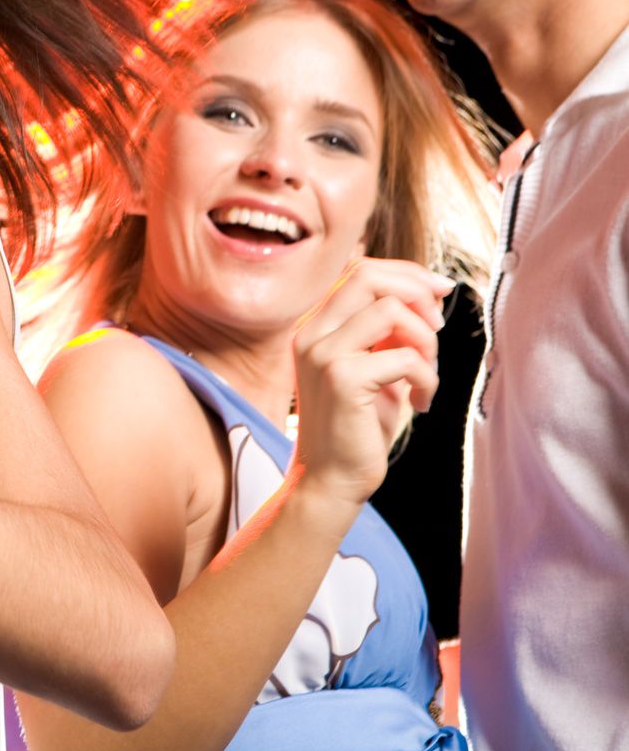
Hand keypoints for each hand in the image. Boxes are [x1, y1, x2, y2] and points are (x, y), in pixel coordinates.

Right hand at [289, 257, 453, 507]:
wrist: (330, 480)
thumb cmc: (356, 427)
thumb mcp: (372, 366)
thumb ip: (386, 330)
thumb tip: (429, 290)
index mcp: (315, 326)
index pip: (359, 270)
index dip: (405, 273)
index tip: (438, 291)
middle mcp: (311, 332)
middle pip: (369, 277)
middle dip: (417, 294)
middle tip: (438, 328)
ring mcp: (322, 353)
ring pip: (390, 310)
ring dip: (426, 341)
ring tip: (426, 374)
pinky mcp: (341, 378)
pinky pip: (405, 356)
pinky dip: (426, 377)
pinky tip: (420, 402)